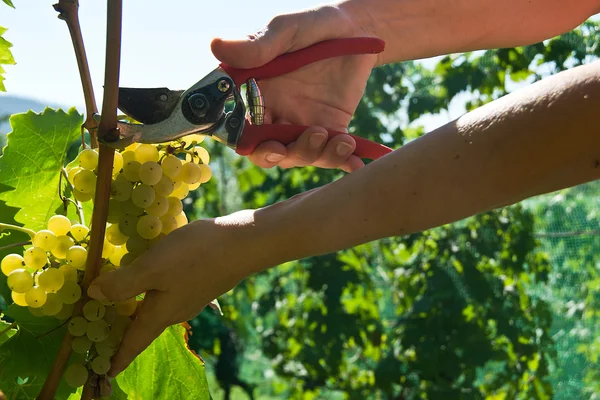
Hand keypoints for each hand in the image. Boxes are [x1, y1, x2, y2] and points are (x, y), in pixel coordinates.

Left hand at [86, 211, 280, 376]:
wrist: (243, 243)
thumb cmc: (195, 256)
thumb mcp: (153, 267)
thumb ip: (122, 284)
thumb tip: (93, 295)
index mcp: (161, 313)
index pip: (134, 342)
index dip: (119, 357)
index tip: (106, 373)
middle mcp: (177, 310)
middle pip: (146, 325)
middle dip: (126, 329)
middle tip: (104, 328)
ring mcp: (192, 296)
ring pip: (159, 305)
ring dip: (140, 304)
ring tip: (124, 294)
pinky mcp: (202, 280)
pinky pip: (171, 289)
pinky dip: (156, 286)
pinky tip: (156, 268)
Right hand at [211, 4, 378, 172]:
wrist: (358, 28)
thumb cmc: (315, 24)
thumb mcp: (286, 31)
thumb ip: (257, 46)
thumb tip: (216, 46)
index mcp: (260, 94)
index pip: (244, 130)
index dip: (251, 145)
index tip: (270, 145)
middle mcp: (279, 113)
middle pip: (271, 150)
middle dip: (283, 155)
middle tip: (301, 142)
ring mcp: (306, 122)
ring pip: (301, 155)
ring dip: (316, 155)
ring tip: (339, 140)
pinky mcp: (333, 127)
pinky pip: (333, 152)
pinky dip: (343, 160)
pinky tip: (356, 161)